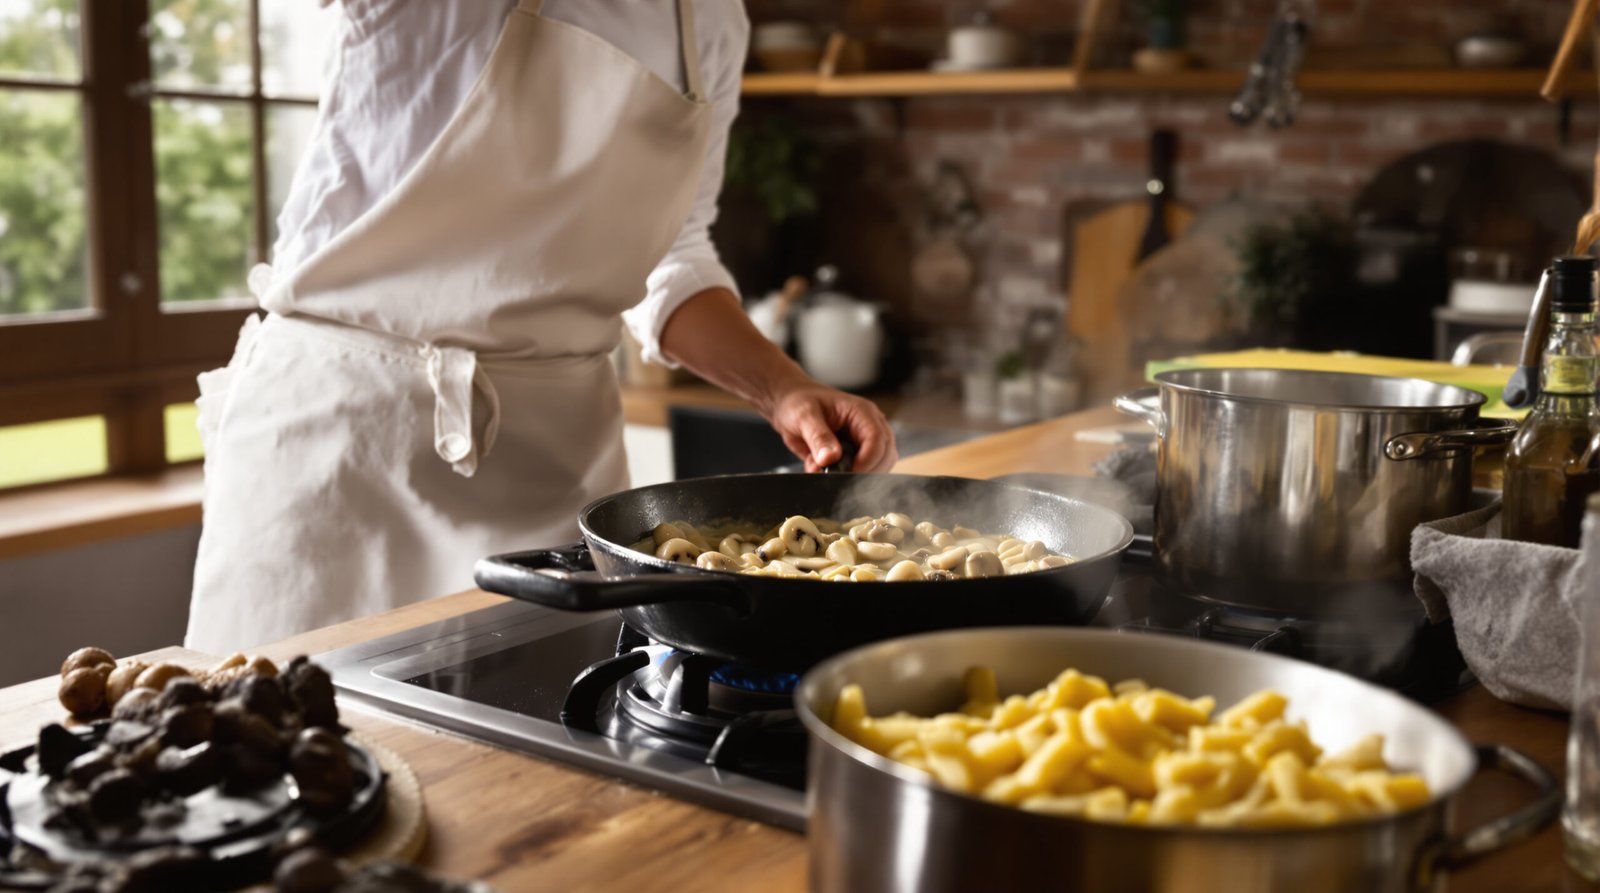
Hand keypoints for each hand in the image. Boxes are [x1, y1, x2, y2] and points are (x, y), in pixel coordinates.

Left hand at [766, 382, 897, 472]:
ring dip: (852, 476)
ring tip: (823, 469)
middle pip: (885, 456)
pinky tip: (820, 468)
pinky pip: (858, 473)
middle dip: (864, 472)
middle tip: (837, 478)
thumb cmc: (799, 402)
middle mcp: (868, 427)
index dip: (867, 461)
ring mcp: (863, 442)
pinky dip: (840, 477)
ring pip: (876, 467)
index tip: (848, 474)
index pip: (878, 439)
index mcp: (862, 412)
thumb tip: (830, 458)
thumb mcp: (804, 416)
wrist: (790, 405)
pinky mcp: (854, 455)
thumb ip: (818, 437)